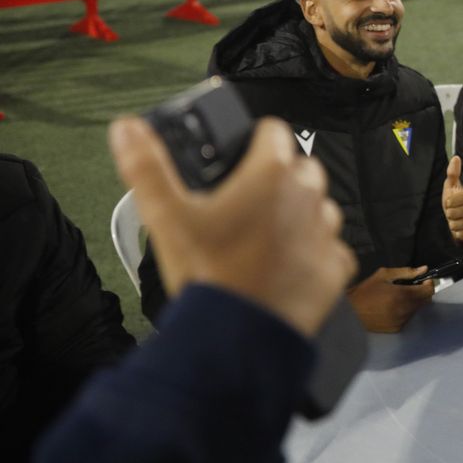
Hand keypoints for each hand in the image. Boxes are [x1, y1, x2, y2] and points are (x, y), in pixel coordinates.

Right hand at [108, 116, 354, 338]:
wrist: (236, 336)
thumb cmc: (205, 271)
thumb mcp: (166, 217)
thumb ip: (146, 167)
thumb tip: (126, 126)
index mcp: (271, 174)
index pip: (274, 132)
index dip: (256, 138)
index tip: (241, 154)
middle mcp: (308, 196)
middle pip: (300, 168)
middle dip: (280, 176)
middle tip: (247, 200)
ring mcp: (327, 232)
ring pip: (320, 206)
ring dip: (299, 213)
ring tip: (265, 235)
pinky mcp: (336, 266)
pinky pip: (331, 247)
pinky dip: (314, 252)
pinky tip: (288, 265)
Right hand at [347, 266, 433, 332]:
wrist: (350, 312)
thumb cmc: (365, 291)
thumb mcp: (383, 275)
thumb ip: (406, 272)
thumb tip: (424, 269)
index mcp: (402, 295)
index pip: (428, 291)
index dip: (429, 284)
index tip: (424, 280)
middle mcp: (404, 309)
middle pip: (425, 300)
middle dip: (421, 292)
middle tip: (410, 287)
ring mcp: (401, 321)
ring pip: (417, 309)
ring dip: (413, 302)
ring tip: (398, 297)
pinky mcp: (396, 329)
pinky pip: (408, 318)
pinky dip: (405, 311)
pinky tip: (393, 307)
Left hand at [442, 155, 462, 242]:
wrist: (460, 222)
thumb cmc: (454, 204)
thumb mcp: (451, 188)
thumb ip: (453, 173)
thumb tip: (456, 157)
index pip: (462, 196)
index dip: (451, 201)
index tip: (448, 203)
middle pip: (457, 212)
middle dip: (450, 214)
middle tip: (452, 214)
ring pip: (460, 224)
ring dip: (453, 224)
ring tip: (456, 221)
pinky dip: (459, 233)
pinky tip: (460, 230)